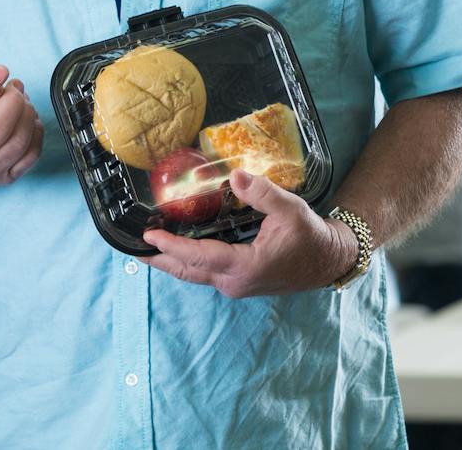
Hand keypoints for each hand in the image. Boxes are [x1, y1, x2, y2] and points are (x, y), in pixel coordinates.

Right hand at [0, 65, 44, 189]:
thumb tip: (3, 85)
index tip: (1, 71)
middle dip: (13, 100)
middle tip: (14, 87)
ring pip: (19, 141)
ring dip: (27, 113)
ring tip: (22, 101)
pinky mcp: (4, 179)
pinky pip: (31, 155)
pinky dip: (35, 132)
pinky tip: (28, 120)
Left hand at [142, 170, 358, 296]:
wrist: (328, 260)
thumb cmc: (310, 236)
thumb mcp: (290, 210)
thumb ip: (262, 193)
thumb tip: (234, 176)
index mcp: (244, 267)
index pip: (197, 257)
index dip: (170, 245)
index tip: (148, 234)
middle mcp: (234, 282)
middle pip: (186, 271)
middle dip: (159, 258)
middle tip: (133, 244)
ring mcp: (235, 284)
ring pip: (193, 274)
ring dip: (169, 261)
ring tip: (146, 244)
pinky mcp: (237, 281)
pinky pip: (204, 272)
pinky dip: (186, 260)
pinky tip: (174, 246)